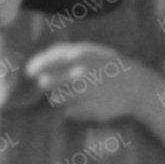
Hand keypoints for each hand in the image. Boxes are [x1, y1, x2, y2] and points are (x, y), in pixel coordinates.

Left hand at [21, 42, 159, 122]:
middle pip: (46, 82)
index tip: (29, 72)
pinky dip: (73, 109)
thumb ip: (67, 55)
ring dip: (60, 97)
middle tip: (46, 84)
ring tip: (75, 92)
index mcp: (80, 54)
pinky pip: (70, 111)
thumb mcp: (91, 52)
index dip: (35, 66)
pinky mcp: (89, 109)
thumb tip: (41, 64)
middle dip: (44, 84)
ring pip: (57, 98)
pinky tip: (87, 102)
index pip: (47, 60)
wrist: (135, 86)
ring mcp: (84, 92)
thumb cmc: (109, 67)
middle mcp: (79, 72)